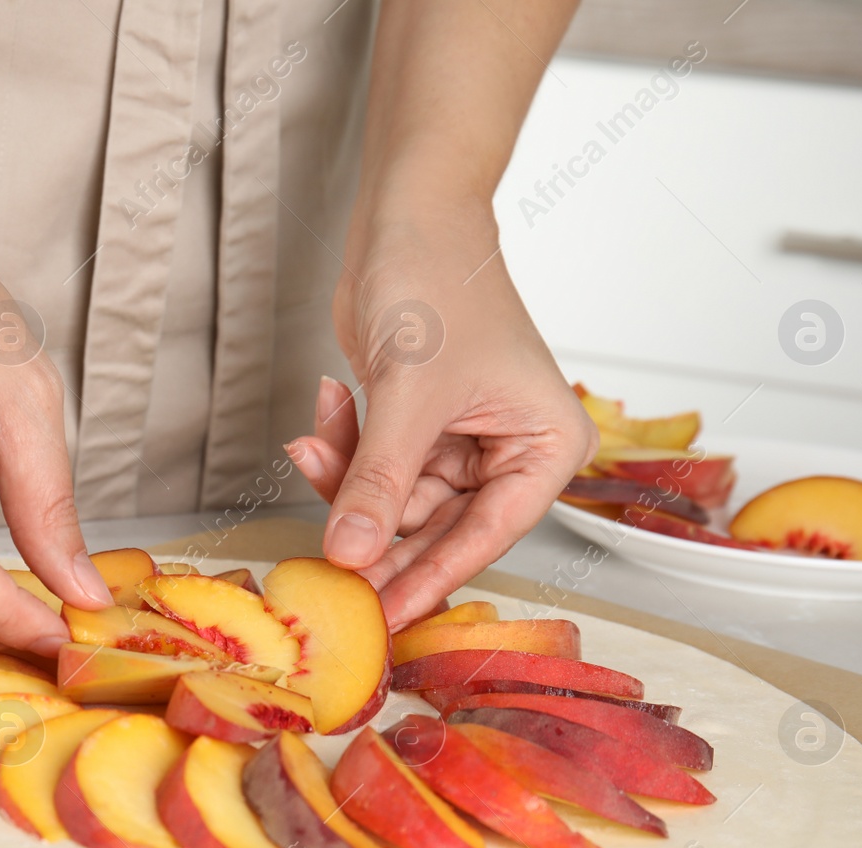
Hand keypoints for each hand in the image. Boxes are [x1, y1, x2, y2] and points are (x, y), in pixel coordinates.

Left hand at [286, 205, 596, 630]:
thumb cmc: (439, 279)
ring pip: (393, 502)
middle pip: (434, 528)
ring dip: (346, 478)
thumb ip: (381, 482)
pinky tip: (324, 409)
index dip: (428, 577)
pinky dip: (341, 449)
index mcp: (544, 448)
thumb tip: (353, 556)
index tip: (383, 619)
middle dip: (373, 529)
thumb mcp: (410, 393)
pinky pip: (372, 469)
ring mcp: (460, 443)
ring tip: (317, 439)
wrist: (406, 215)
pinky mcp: (415, 428)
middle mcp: (509, 453)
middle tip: (323, 565)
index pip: (485, 536)